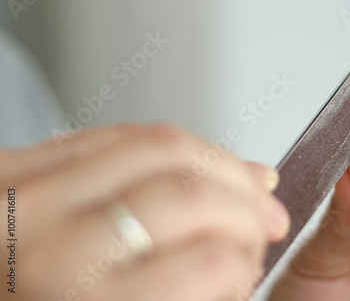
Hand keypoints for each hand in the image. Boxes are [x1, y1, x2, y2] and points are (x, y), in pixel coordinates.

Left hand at [0, 124, 289, 300]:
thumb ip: (191, 289)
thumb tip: (250, 246)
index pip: (210, 261)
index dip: (250, 260)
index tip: (249, 264)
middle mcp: (52, 245)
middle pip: (193, 193)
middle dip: (248, 206)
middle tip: (258, 222)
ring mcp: (29, 192)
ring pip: (164, 144)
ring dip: (221, 163)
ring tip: (235, 186)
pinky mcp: (18, 161)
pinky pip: (120, 132)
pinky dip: (173, 146)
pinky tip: (190, 165)